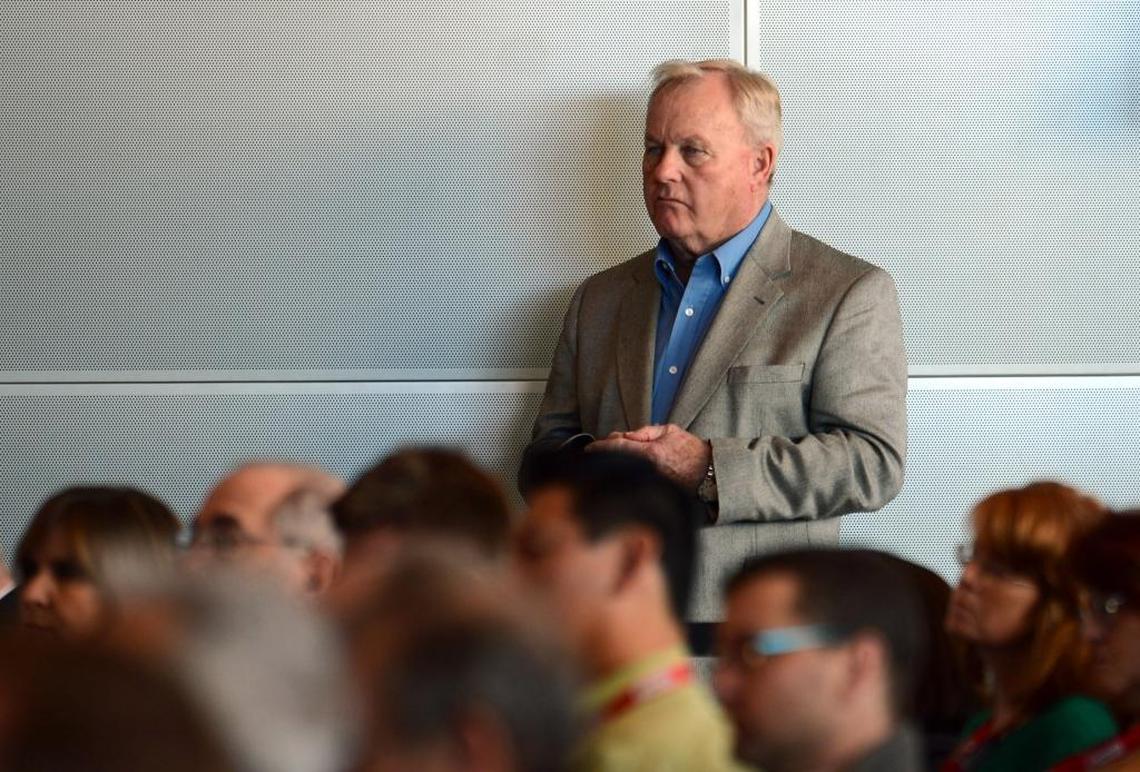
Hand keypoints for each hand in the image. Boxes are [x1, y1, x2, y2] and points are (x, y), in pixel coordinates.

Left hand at [589, 424, 710, 488]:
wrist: (709, 475)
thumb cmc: (691, 452)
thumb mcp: (669, 431)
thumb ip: (645, 432)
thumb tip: (624, 436)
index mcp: (650, 452)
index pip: (616, 447)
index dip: (599, 446)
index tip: (588, 447)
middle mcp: (647, 469)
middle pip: (615, 462)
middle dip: (604, 456)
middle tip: (597, 452)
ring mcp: (649, 482)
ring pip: (621, 474)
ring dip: (613, 467)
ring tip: (610, 461)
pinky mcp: (652, 491)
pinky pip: (632, 483)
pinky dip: (623, 477)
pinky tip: (623, 473)